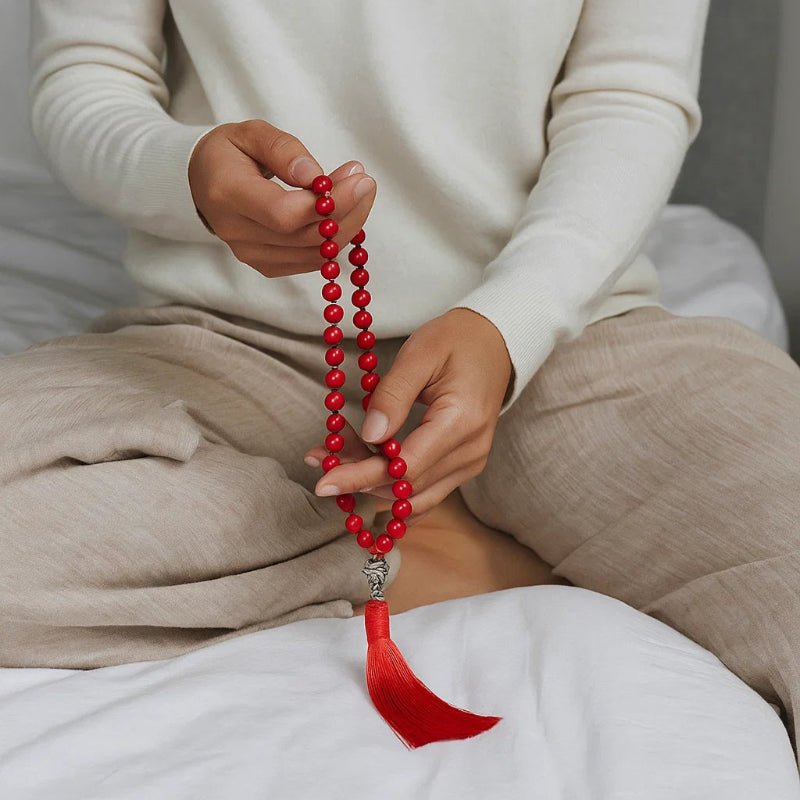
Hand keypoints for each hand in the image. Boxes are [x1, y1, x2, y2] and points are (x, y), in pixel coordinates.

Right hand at [188, 119, 376, 276]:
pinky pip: (311, 261)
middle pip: (305, 236)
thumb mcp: (250, 133)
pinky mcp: (266, 266)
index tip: (359, 178)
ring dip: (347, 225)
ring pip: (314, 253)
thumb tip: (316, 176)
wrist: (204, 183)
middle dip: (346, 210)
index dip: (328, 203)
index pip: (284, 213)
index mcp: (227, 195)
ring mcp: (250, 255)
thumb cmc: (229, 153)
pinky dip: (334, 239)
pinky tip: (342, 213)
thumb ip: (283, 149)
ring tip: (359, 191)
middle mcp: (237, 233)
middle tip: (366, 182)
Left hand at [306, 308, 513, 522]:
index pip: (405, 469)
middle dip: (357, 478)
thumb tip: (370, 436)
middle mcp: (471, 452)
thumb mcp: (420, 353)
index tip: (324, 481)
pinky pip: (424, 491)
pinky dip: (390, 486)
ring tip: (332, 459)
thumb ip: (394, 395)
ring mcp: (470, 463)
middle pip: (405, 487)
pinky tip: (360, 471)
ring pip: (412, 496)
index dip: (362, 477)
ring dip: (369, 484)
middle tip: (318, 458)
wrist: (494, 343)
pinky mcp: (462, 466)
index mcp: (462, 422)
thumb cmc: (456, 341)